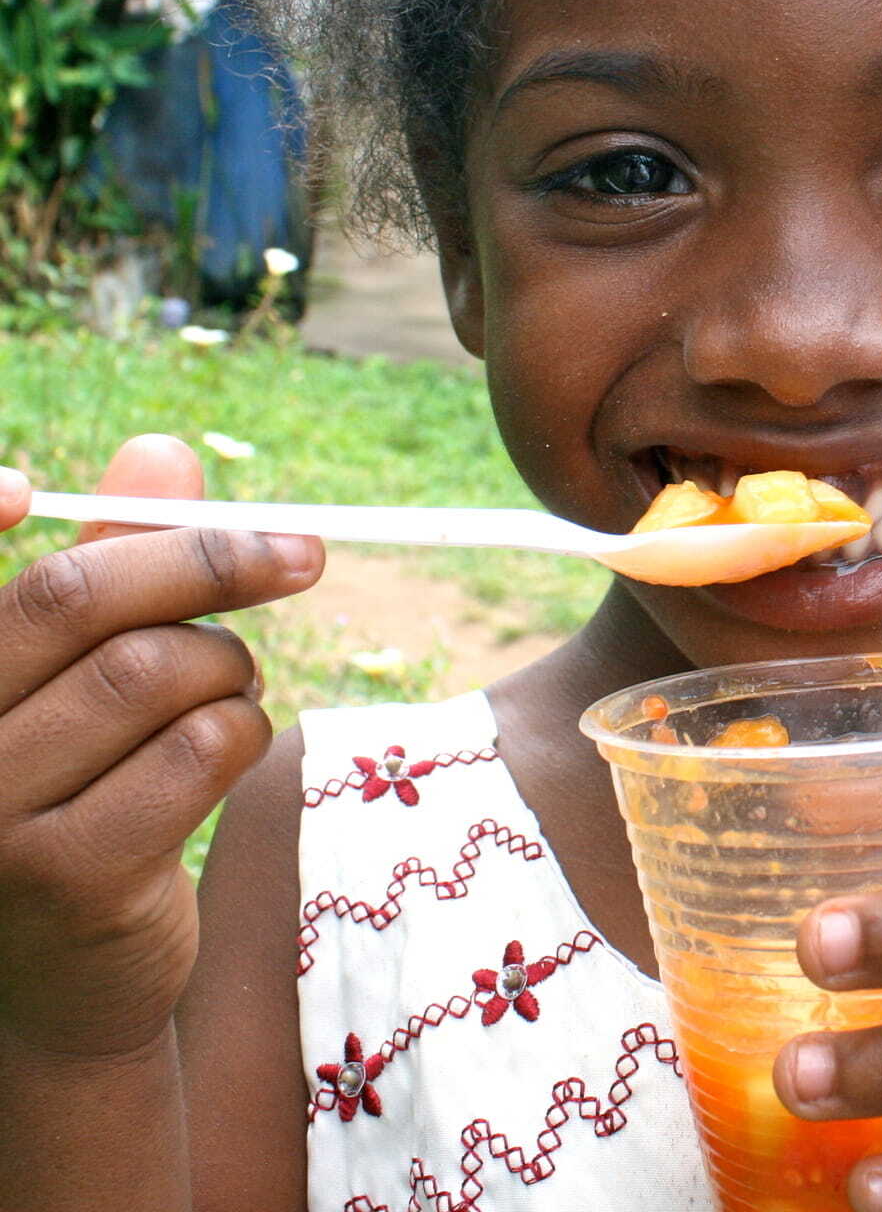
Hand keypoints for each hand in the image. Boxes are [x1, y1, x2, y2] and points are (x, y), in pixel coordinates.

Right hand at [0, 436, 323, 1060]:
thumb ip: (119, 562)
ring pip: (155, 671)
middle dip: (211, 560)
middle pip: (79, 597)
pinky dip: (243, 729)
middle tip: (303, 555)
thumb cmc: (85, 794)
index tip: (27, 491)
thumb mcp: (90, 675)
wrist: (69, 984)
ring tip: (236, 686)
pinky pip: (197, 749)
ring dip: (232, 665)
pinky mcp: (65, 875)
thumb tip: (160, 450)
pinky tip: (231, 749)